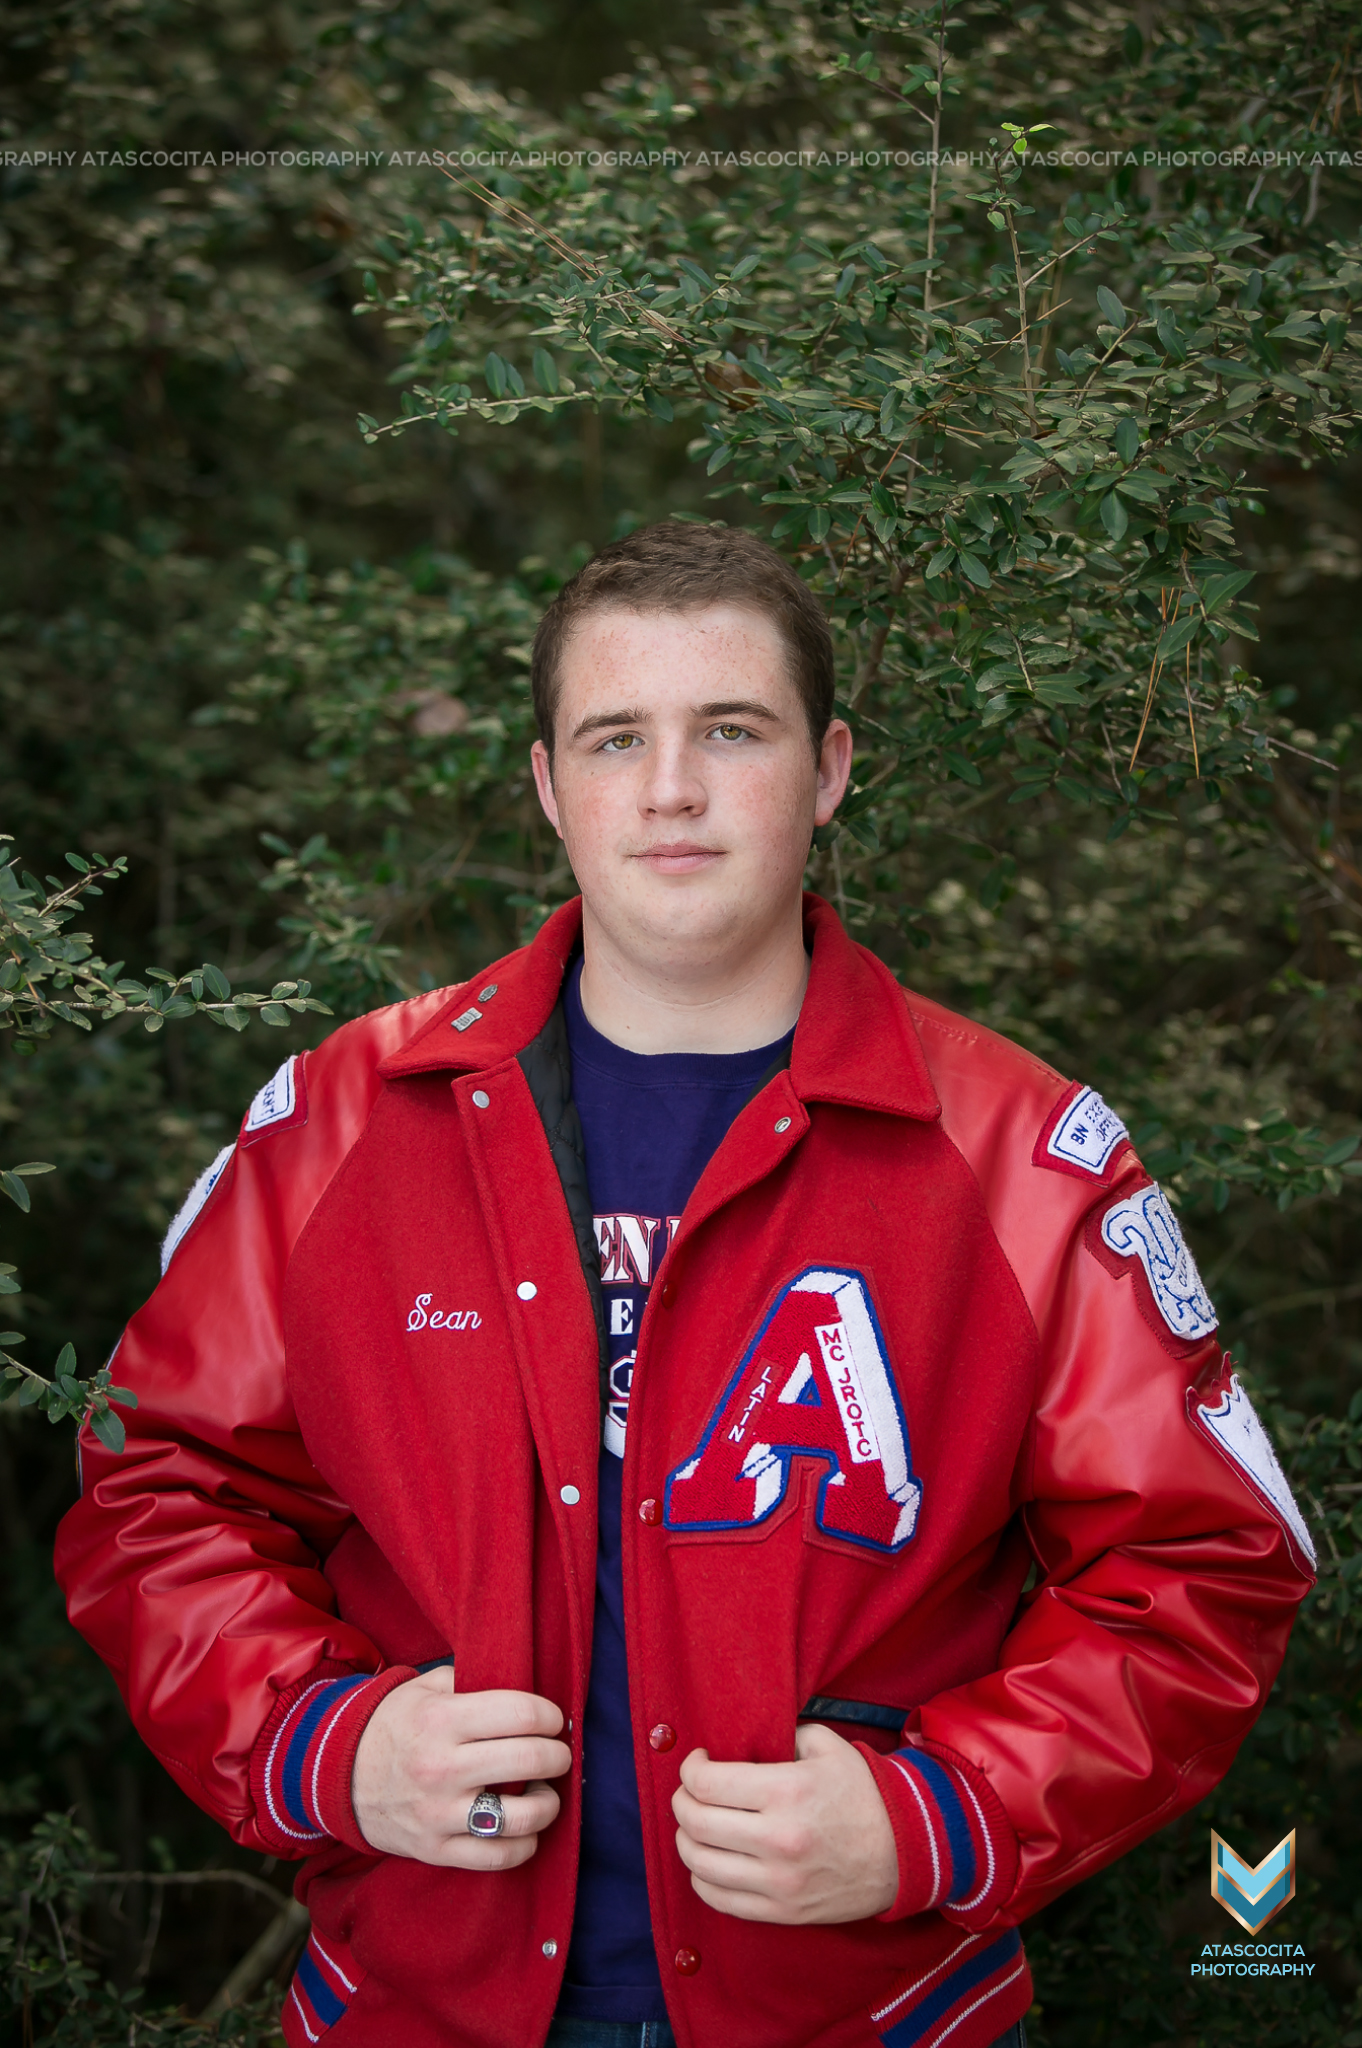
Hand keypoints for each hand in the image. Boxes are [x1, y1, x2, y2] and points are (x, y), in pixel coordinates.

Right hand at [352, 1667, 570, 1867]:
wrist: (340, 1775)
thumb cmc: (396, 1724)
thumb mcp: (426, 1688)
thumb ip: (472, 1681)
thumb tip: (527, 1684)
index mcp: (442, 1719)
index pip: (520, 1713)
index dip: (549, 1715)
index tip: (553, 1720)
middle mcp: (442, 1767)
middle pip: (528, 1760)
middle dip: (557, 1755)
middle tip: (558, 1753)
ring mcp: (438, 1814)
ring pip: (520, 1817)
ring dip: (548, 1803)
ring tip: (544, 1790)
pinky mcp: (435, 1850)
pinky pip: (497, 1857)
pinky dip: (525, 1844)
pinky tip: (526, 1827)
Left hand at [671, 1721, 897, 1923]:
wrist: (906, 1852)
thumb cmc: (863, 1794)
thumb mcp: (826, 1747)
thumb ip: (782, 1735)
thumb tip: (741, 1738)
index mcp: (787, 1791)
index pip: (707, 1783)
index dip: (690, 1769)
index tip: (697, 1762)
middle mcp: (778, 1838)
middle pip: (696, 1822)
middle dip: (681, 1801)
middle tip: (689, 1791)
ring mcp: (779, 1881)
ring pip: (700, 1863)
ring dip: (686, 1839)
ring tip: (697, 1824)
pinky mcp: (782, 1911)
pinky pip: (719, 1899)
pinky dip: (702, 1877)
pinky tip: (710, 1859)